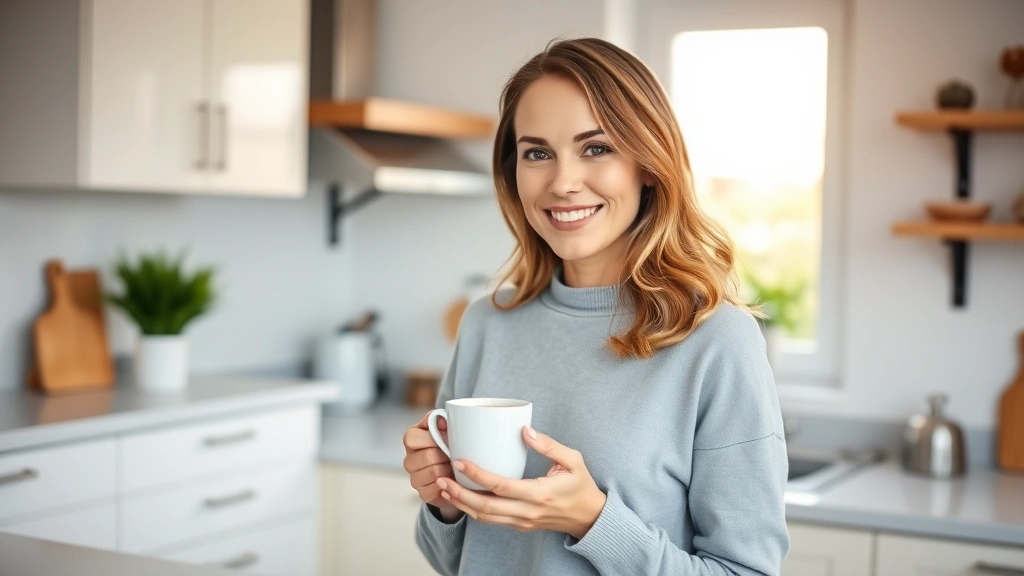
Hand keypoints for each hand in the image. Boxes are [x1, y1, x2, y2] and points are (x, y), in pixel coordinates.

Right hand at [402, 412, 462, 521]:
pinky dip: (448, 483)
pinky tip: (451, 478)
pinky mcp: (423, 493)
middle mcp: (409, 459)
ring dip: (448, 468)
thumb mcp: (447, 429)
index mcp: (412, 439)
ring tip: (454, 466)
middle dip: (444, 455)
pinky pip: (436, 488)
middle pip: (426, 456)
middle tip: (453, 454)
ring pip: (433, 472)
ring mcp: (414, 478)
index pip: (412, 438)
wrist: (457, 472)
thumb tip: (442, 419)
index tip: (445, 439)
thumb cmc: (450, 446)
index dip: (430, 439)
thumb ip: (442, 419)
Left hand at [436, 426, 606, 539]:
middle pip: (486, 507)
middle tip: (441, 478)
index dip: (477, 475)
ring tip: (444, 488)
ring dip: (462, 504)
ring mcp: (522, 521)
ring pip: (485, 518)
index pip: (501, 486)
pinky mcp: (520, 525)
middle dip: (460, 494)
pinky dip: (473, 511)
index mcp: (539, 493)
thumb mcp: (574, 460)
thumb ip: (549, 445)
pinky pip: (492, 521)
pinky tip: (462, 498)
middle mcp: (528, 512)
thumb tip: (524, 430)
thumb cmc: (581, 485)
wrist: (589, 517)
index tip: (460, 462)